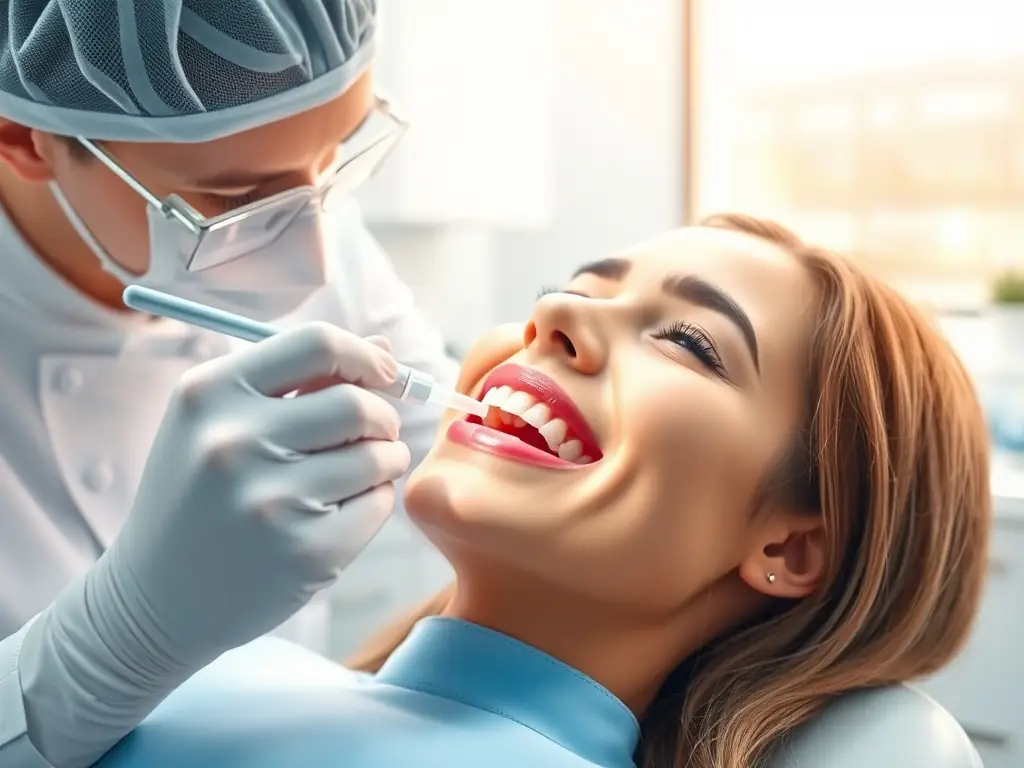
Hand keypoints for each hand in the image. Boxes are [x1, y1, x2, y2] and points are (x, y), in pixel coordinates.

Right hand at [88, 321, 410, 673]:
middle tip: (372, 434)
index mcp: (210, 394)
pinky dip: (373, 502)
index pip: (318, 343)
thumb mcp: (219, 424)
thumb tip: (383, 348)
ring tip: (354, 475)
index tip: (383, 372)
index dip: (364, 356)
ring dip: (383, 460)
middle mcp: (235, 442)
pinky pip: (377, 504)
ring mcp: (270, 500)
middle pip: (357, 403)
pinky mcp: (305, 551)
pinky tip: (338, 513)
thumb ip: (298, 380)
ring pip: (377, 455)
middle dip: (381, 416)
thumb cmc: (197, 499)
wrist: (156, 602)